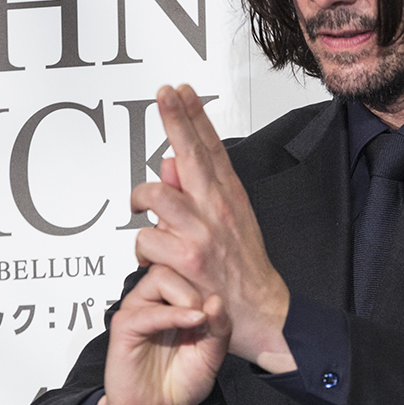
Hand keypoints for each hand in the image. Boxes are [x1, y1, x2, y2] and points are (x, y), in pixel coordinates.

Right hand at [90, 264, 229, 404]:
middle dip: (197, 281)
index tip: (224, 296)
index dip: (207, 276)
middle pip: (172, 263)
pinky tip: (192, 322)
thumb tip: (217, 299)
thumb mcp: (212, 355)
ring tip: (200, 320)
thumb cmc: (179, 384)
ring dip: (186, 295)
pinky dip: (172, 314)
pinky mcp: (124, 327)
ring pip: (159, 277)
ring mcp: (138, 311)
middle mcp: (155, 301)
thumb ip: (218, 327)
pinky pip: (147, 311)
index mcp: (174, 301)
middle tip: (210, 310)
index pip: (187, 266)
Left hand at [131, 84, 295, 373]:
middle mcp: (218, 208)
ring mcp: (203, 232)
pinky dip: (143, 249)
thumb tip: (168, 162)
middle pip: (191, 153)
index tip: (180, 90)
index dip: (193, 115)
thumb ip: (198, 193)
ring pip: (156, 196)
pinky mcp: (189, 258)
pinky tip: (151, 259)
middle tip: (163, 93)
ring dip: (141, 203)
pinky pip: (147, 239)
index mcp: (229, 197)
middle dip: (176, 119)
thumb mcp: (229, 224)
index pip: (210, 147)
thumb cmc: (242, 270)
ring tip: (140, 213)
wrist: (263, 314)